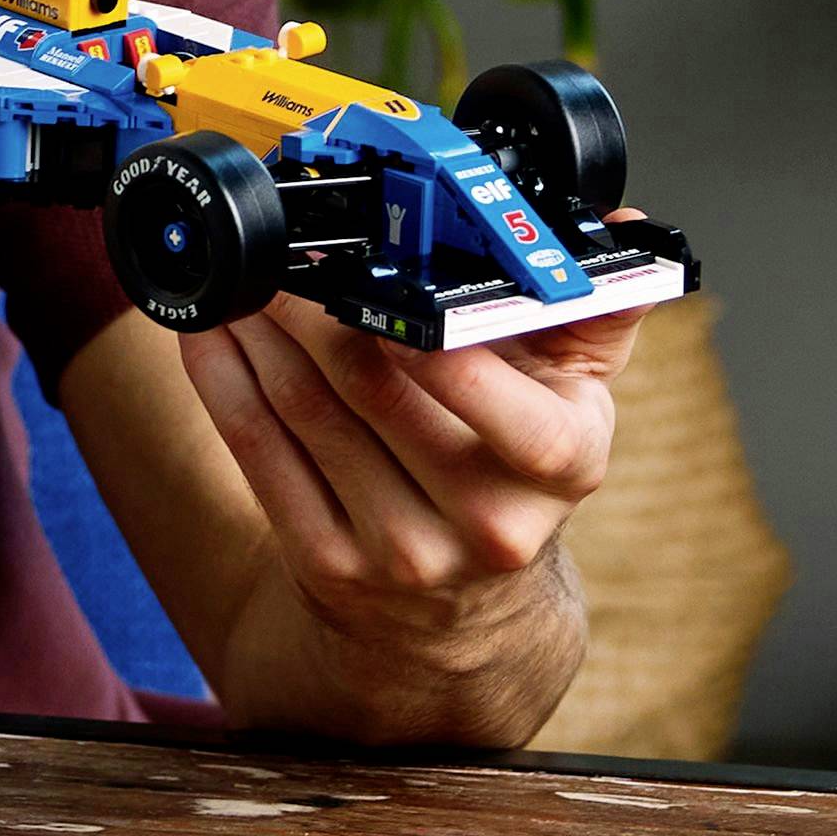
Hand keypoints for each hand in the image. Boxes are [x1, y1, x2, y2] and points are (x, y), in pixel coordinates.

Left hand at [175, 210, 659, 736]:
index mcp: (560, 461)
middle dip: (314, 302)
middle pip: (375, 387)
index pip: (493, 392)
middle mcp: (486, 518)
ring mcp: (402, 550)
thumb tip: (624, 224)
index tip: (373, 267)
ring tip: (238, 273)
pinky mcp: (327, 565)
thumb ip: (597, 307)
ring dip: (259, 329)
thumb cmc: (514, 465)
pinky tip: (211, 334)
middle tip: (281, 244)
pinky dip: (226, 383)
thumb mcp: (577, 396)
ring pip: (307, 411)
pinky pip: (260, 454)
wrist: (459, 611)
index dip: (424, 333)